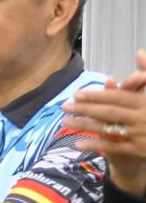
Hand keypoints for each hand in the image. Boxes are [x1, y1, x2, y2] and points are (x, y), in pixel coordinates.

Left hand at [63, 48, 145, 196]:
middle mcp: (142, 118)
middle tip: (64, 106)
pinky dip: (95, 145)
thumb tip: (139, 52)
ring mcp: (139, 135)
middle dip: (85, 109)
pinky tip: (77, 143)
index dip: (97, 95)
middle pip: (109, 112)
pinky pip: (112, 147)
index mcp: (145, 103)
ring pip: (108, 129)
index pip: (118, 97)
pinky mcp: (137, 150)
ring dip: (84, 125)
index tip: (77, 94)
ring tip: (65, 122)